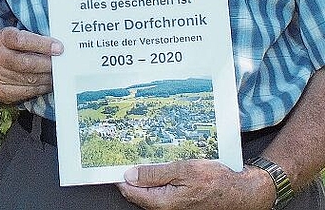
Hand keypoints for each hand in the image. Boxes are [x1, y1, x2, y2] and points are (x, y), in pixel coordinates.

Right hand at [0, 26, 62, 103]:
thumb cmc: (14, 49)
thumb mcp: (21, 36)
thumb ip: (37, 38)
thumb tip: (58, 45)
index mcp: (3, 38)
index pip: (21, 40)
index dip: (41, 44)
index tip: (59, 48)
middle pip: (26, 63)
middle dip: (47, 64)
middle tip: (62, 64)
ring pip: (29, 79)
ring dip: (47, 77)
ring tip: (58, 74)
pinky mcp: (3, 92)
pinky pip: (28, 92)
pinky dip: (42, 88)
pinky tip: (48, 82)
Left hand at [116, 159, 274, 209]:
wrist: (243, 192)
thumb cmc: (217, 181)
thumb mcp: (184, 170)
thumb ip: (155, 173)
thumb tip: (130, 174)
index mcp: (164, 203)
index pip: (131, 192)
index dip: (121, 175)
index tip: (114, 161)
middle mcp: (167, 209)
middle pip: (139, 193)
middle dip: (133, 174)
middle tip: (128, 154)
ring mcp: (174, 207)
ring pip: (151, 191)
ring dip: (147, 176)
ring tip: (146, 157)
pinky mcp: (181, 204)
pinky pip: (163, 191)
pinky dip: (159, 179)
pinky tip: (162, 166)